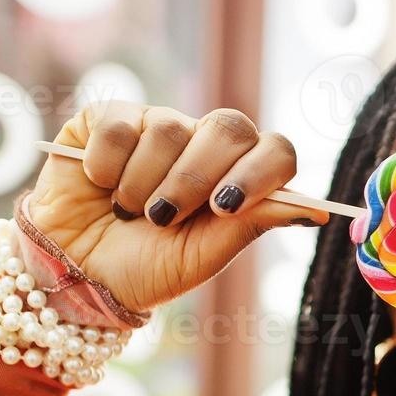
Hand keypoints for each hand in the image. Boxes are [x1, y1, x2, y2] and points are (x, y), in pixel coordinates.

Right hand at [26, 102, 326, 313]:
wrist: (77, 275)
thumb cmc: (146, 269)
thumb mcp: (204, 256)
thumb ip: (254, 223)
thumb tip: (318, 212)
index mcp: (237, 175)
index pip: (275, 150)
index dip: (259, 172)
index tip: (226, 207)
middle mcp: (201, 143)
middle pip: (228, 127)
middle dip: (196, 179)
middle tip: (164, 218)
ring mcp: (155, 126)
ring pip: (168, 129)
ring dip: (144, 184)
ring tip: (127, 211)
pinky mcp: (106, 119)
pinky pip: (119, 126)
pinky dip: (107, 166)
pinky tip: (99, 186)